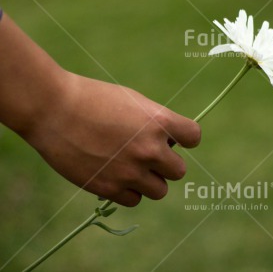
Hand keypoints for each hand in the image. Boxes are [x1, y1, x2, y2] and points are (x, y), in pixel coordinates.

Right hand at [25, 73, 200, 206]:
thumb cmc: (93, 98)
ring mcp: (130, 171)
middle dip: (165, 163)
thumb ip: (156, 123)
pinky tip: (115, 175)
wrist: (53, 108)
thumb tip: (169, 143)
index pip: (194, 137)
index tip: (173, 138)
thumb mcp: (133, 102)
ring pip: (160, 190)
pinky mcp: (109, 187)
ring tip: (130, 167)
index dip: (184, 138)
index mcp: (159, 122)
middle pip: (179, 171)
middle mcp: (150, 149)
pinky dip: (128, 191)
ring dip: (149, 180)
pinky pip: (134, 200)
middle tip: (146, 154)